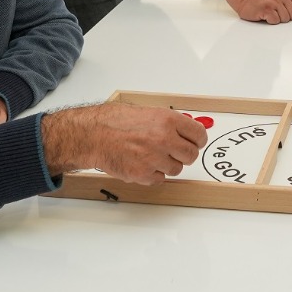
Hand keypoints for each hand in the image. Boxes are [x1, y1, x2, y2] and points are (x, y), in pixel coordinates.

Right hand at [44, 104, 207, 185]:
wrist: (92, 135)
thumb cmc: (114, 121)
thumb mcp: (147, 112)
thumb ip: (169, 122)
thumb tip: (186, 130)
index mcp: (167, 120)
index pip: (199, 135)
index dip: (197, 140)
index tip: (195, 142)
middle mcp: (163, 139)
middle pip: (191, 155)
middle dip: (184, 154)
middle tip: (174, 151)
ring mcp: (154, 159)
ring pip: (176, 169)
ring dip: (167, 165)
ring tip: (150, 155)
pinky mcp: (143, 175)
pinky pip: (160, 179)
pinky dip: (153, 174)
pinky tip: (141, 163)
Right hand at [235, 0, 291, 23]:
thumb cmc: (262, 0)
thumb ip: (289, 2)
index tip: (287, 12)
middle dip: (286, 18)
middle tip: (276, 14)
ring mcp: (273, 2)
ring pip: (285, 19)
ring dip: (278, 19)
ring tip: (270, 14)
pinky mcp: (266, 9)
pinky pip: (276, 21)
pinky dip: (271, 21)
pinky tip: (265, 16)